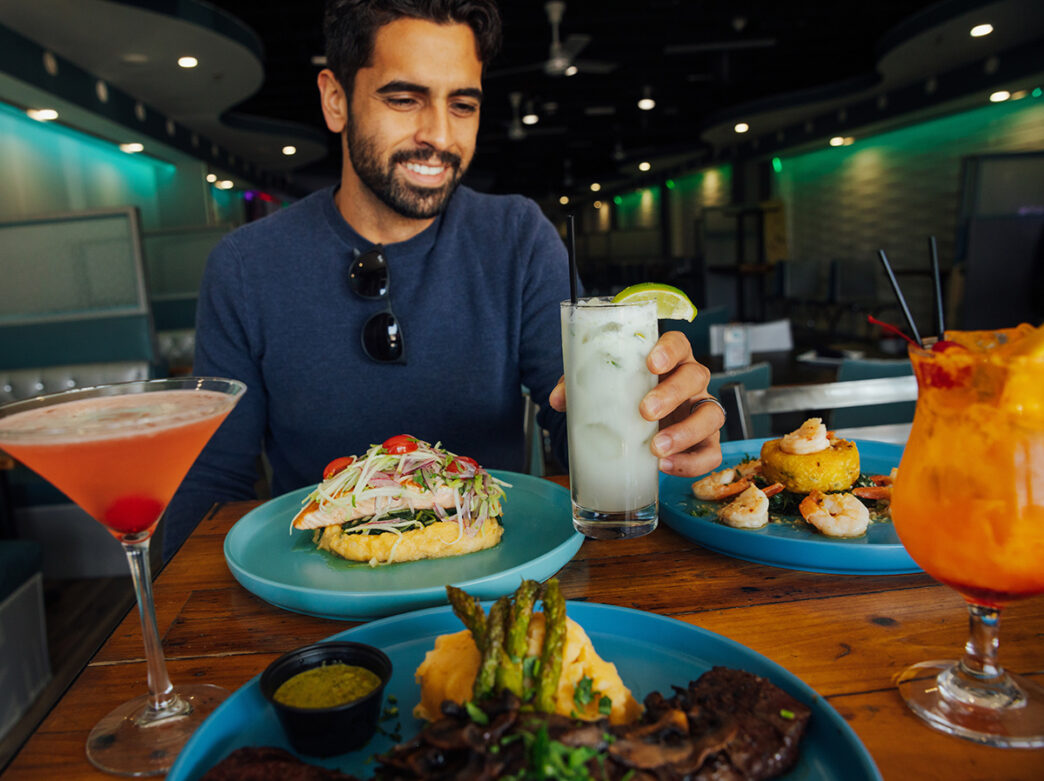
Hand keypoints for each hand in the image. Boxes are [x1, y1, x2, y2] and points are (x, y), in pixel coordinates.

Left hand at [549, 331, 723, 476]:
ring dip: (685, 432)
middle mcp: (690, 382)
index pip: (678, 343)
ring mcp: (700, 411)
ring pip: (711, 415)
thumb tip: (557, 399)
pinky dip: (693, 462)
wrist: (634, 424)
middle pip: (696, 377)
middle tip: (645, 411)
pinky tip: (667, 467)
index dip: (669, 350)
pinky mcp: (705, 441)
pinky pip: (712, 452)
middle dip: (672, 394)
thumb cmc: (623, 397)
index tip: (651, 363)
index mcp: (668, 359)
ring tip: (656, 448)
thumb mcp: (602, 386)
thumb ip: (580, 385)